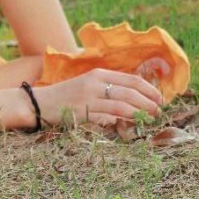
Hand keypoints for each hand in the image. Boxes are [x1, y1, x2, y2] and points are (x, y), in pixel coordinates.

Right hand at [32, 68, 162, 126]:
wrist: (39, 102)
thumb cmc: (65, 95)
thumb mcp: (87, 83)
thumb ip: (107, 86)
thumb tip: (134, 94)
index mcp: (98, 74)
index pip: (132, 80)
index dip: (150, 90)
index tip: (159, 99)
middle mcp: (95, 84)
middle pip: (131, 93)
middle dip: (148, 103)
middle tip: (157, 112)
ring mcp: (89, 99)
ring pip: (122, 106)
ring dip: (139, 113)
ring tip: (148, 119)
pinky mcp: (83, 114)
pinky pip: (108, 117)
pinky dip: (122, 120)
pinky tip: (129, 124)